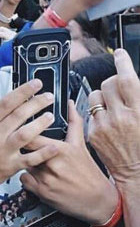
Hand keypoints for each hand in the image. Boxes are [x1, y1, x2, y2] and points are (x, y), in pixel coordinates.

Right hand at [0, 79, 61, 202]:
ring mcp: (2, 152)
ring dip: (41, 123)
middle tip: (49, 97)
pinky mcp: (9, 167)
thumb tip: (13, 104)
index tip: (36, 83)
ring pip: (26, 134)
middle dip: (37, 103)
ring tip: (50, 116)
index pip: (6, 102)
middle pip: (18, 115)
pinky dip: (44, 153)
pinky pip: (30, 159)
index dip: (23, 91)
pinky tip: (54, 146)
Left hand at [20, 103, 117, 224]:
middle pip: (23, 150)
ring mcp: (45, 179)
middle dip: (21, 146)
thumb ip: (73, 123)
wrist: (97, 200)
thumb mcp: (81, 145)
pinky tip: (37, 177)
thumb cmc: (88, 172)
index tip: (20, 128)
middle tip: (23, 146)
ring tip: (36, 163)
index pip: (31, 135)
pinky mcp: (41, 192)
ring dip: (25, 163)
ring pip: (22, 164)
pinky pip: (23, 180)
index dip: (23, 130)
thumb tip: (70, 104)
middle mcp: (51, 164)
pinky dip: (27, 178)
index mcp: (59, 149)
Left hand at [88, 49, 139, 186]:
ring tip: (113, 107)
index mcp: (139, 111)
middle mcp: (120, 117)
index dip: (123, 63)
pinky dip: (98, 113)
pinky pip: (91, 112)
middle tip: (119, 89)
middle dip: (113, 82)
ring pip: (95, 96)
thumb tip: (131, 79)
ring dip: (103, 97)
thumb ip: (139, 98)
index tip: (120, 55)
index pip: (127, 79)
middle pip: (108, 84)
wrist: (137, 171)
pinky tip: (108, 121)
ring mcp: (104, 126)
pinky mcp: (93, 134)